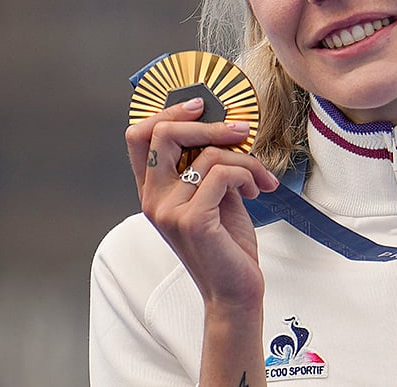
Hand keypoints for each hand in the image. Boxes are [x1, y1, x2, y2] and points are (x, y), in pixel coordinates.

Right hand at [125, 97, 279, 307]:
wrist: (235, 290)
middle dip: (208, 124)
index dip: (167, 112)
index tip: (200, 106)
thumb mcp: (213, 194)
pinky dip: (247, 176)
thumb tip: (223, 123)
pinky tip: (256, 191)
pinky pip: (222, 174)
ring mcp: (168, 210)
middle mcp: (153, 199)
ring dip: (245, 161)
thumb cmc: (227, 242)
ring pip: (207, 154)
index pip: (139, 136)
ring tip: (257, 179)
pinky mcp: (191, 219)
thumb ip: (207, 163)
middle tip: (240, 130)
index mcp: (153, 190)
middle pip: (162, 133)